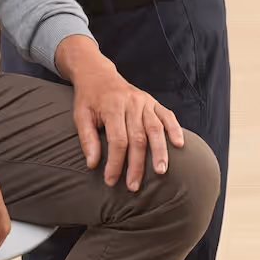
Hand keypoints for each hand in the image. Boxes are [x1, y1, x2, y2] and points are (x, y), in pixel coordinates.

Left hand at [54, 35, 184, 190]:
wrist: (97, 73)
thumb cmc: (88, 98)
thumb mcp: (80, 115)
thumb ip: (87, 139)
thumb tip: (92, 164)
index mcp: (112, 106)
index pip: (117, 139)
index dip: (115, 163)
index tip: (111, 181)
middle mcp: (130, 102)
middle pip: (138, 137)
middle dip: (137, 164)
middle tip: (134, 186)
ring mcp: (144, 101)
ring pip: (155, 128)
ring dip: (159, 151)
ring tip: (161, 172)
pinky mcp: (152, 101)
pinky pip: (167, 115)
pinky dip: (175, 129)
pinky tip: (180, 144)